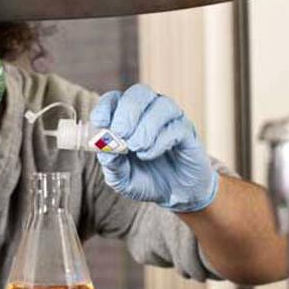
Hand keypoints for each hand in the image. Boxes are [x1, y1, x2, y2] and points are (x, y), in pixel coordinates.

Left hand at [90, 84, 218, 211]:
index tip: (100, 123)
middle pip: (139, 92)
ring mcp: (171, 120)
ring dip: (145, 126)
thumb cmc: (145, 180)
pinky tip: (149, 154)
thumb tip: (104, 149)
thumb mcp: (121, 179)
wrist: (174, 196)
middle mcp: (150, 112)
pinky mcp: (188, 132)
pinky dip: (159, 140)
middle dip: (126, 113)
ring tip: (137, 148)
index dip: (105, 107)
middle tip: (121, 134)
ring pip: (162, 104)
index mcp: (127, 117)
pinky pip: (177, 126)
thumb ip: (112, 164)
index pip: (114, 98)